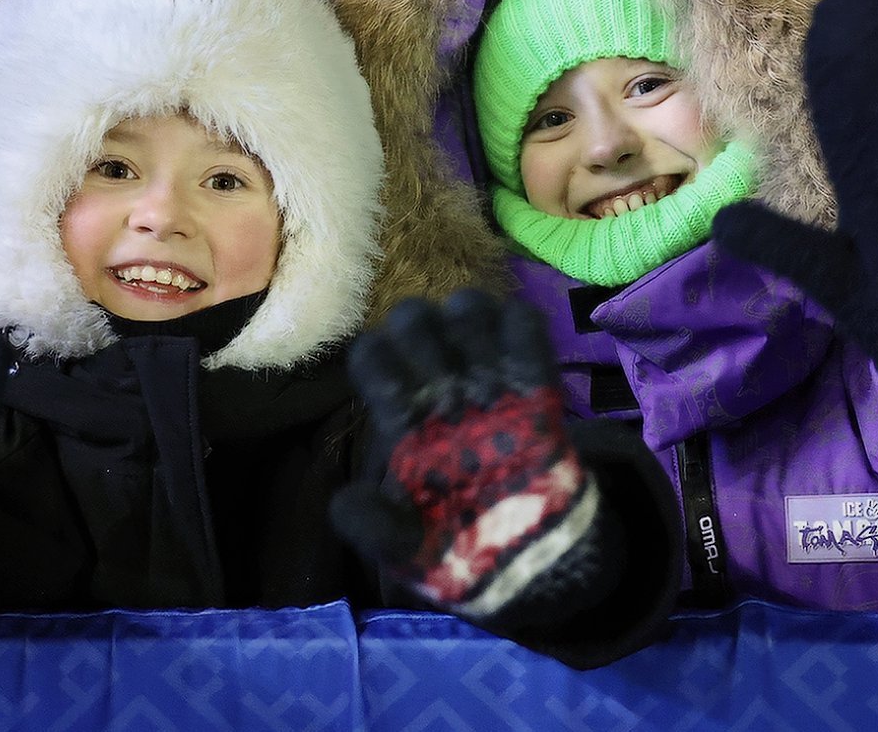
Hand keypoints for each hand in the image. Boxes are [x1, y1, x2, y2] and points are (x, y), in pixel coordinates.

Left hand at [333, 290, 606, 621]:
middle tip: (445, 368)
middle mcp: (439, 390)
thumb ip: (372, 528)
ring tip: (483, 362)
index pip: (372, 357)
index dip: (377, 357)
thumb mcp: (407, 550)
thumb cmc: (457, 551)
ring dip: (472, 317)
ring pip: (468, 309)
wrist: (529, 567)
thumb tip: (342, 499)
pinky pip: (526, 331)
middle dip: (424, 328)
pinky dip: (521, 328)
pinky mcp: (535, 390)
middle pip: (415, 320)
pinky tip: (520, 361)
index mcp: (402, 419)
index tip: (400, 391)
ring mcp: (487, 384)